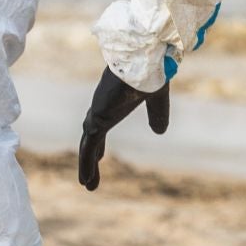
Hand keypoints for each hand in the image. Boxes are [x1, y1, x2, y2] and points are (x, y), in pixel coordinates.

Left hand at [77, 66, 168, 190]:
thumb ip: (158, 113)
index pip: (101, 126)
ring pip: (88, 145)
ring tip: (88, 184)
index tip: (99, 156)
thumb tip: (160, 132)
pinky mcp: (97, 120)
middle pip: (91, 138)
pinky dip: (86, 164)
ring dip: (87, 165)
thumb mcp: (156, 97)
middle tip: (89, 177)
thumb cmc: (149, 70)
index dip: (99, 144)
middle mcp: (101, 108)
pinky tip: (86, 181)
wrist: (142, 60)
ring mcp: (97, 114)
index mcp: (113, 102)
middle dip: (91, 157)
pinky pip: (89, 148)